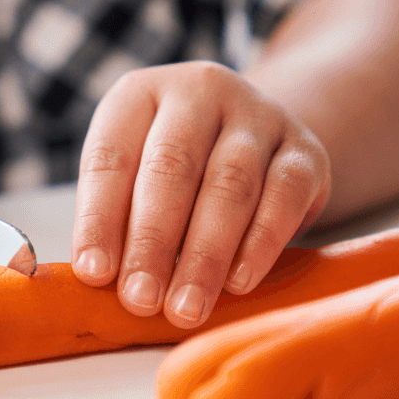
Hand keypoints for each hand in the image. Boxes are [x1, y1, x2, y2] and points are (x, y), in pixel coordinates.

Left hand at [70, 61, 330, 326]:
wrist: (258, 138)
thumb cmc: (178, 169)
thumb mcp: (137, 174)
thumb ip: (119, 218)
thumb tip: (103, 279)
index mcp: (140, 94)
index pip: (110, 157)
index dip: (99, 218)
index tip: (94, 274)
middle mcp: (200, 91)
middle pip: (171, 167)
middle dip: (152, 240)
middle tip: (140, 298)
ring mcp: (257, 115)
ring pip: (229, 184)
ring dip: (204, 254)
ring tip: (185, 307)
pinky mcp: (304, 150)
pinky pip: (284, 195)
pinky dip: (260, 244)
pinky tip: (238, 282)